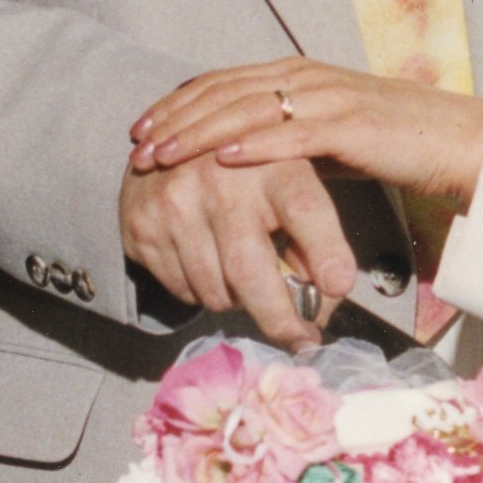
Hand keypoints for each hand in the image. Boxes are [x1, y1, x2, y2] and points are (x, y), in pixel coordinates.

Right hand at [117, 147, 360, 349]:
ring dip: (237, 302)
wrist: (167, 142)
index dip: (325, 249)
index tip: (340, 286)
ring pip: (216, 291)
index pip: (304, 208)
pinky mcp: (143, 225)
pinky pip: (183, 290)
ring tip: (243, 276)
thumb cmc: (248, 173)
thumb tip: (321, 298)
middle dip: (279, 319)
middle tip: (300, 340)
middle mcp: (220, 180)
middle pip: (251, 271)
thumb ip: (313, 236)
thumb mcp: (290, 183)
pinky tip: (207, 262)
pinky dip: (203, 293)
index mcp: (272, 164)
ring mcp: (175, 202)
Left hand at [131, 58, 482, 214]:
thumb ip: (284, 138)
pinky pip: (293, 133)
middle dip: (175, 118)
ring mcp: (328, 97)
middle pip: (223, 92)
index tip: (141, 131)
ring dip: (200, 132)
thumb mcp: (326, 134)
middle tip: (137, 145)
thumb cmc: (393, 142)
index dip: (177, 104)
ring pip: (248, 109)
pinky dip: (254, 144)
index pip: (221, 82)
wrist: (456, 140)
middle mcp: (306, 76)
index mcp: (296, 74)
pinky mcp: (352, 124)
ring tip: (164, 154)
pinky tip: (222, 159)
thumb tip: (240, 162)